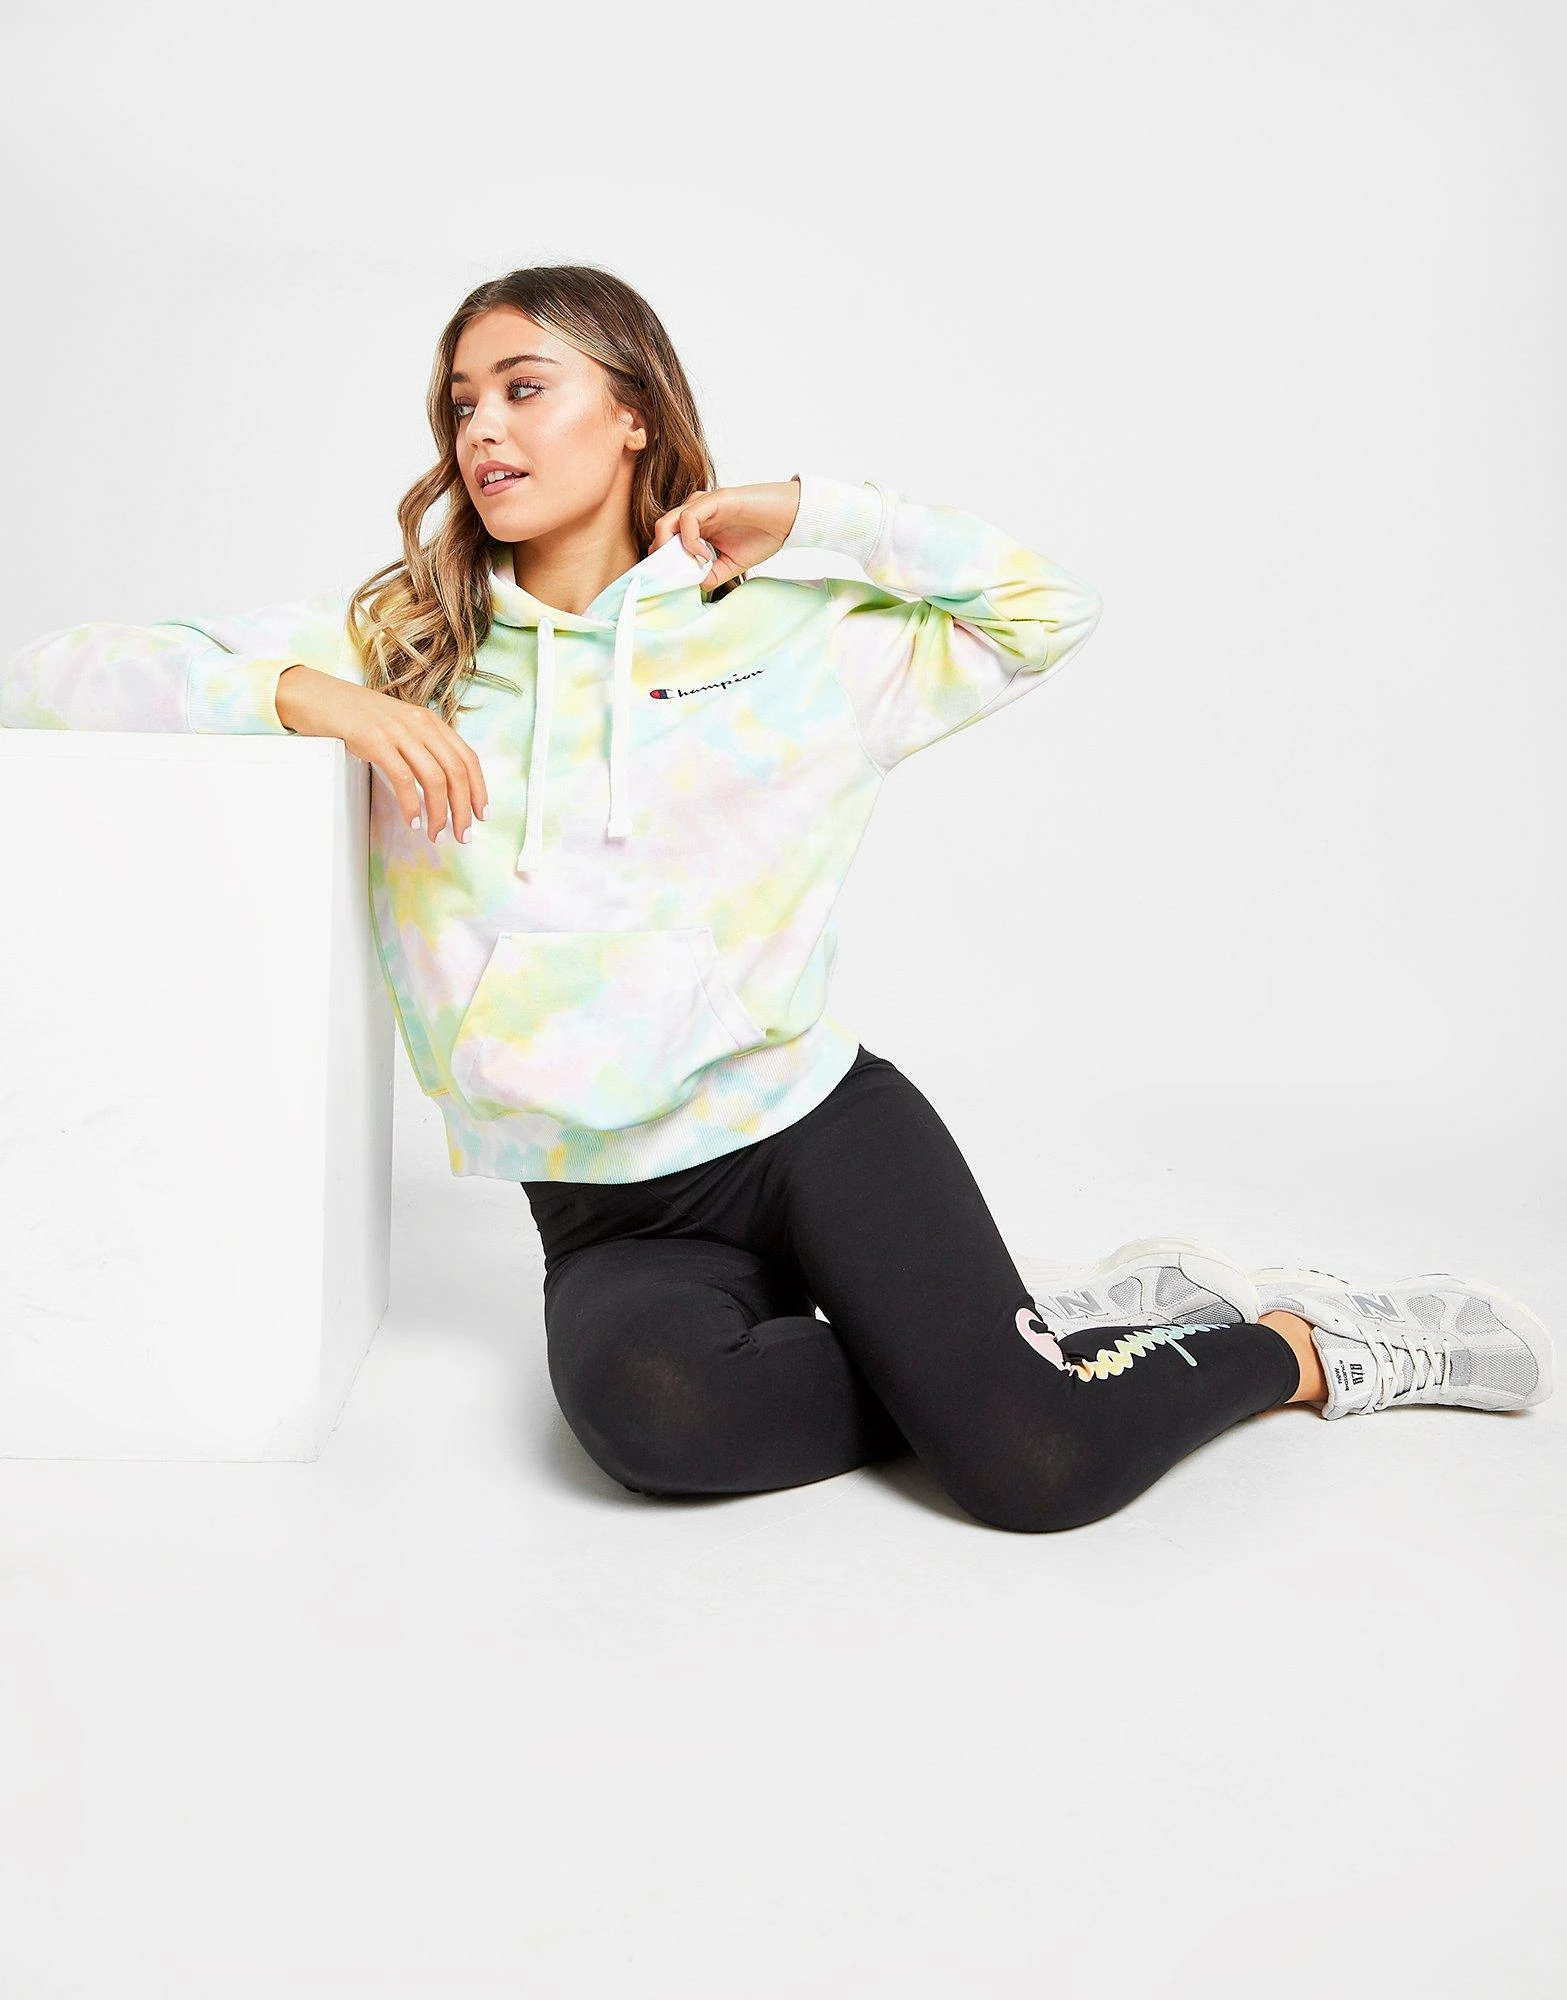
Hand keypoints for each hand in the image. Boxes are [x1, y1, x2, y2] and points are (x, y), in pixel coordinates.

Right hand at [276, 667, 488, 843]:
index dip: (479, 789)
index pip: (467, 758)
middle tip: (462, 836)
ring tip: (437, 835)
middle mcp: (420, 724)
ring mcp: (399, 731)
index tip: (481, 814)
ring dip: (440, 812)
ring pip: (434, 778)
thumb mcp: (399, 725)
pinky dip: (411, 804)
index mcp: (431, 721)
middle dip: (463, 809)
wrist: (319, 696)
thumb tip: (442, 785)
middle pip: (456, 772)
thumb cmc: (359, 717)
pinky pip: (403, 778)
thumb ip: (422, 747)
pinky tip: (412, 821)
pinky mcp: (376, 741)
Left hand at [647, 478, 801, 590]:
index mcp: (698, 525)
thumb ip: (712, 574)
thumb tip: (693, 585)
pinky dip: (689, 540)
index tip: (672, 579)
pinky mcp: (715, 500)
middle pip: (661, 530)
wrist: (789, 519)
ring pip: (667, 522)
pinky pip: (688, 518)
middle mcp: (697, 512)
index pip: (667, 539)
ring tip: (690, 564)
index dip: (664, 559)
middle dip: (661, 555)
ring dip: (671, 548)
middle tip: (675, 574)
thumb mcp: (732, 564)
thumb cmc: (764, 535)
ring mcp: (704, 504)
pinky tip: (704, 553)